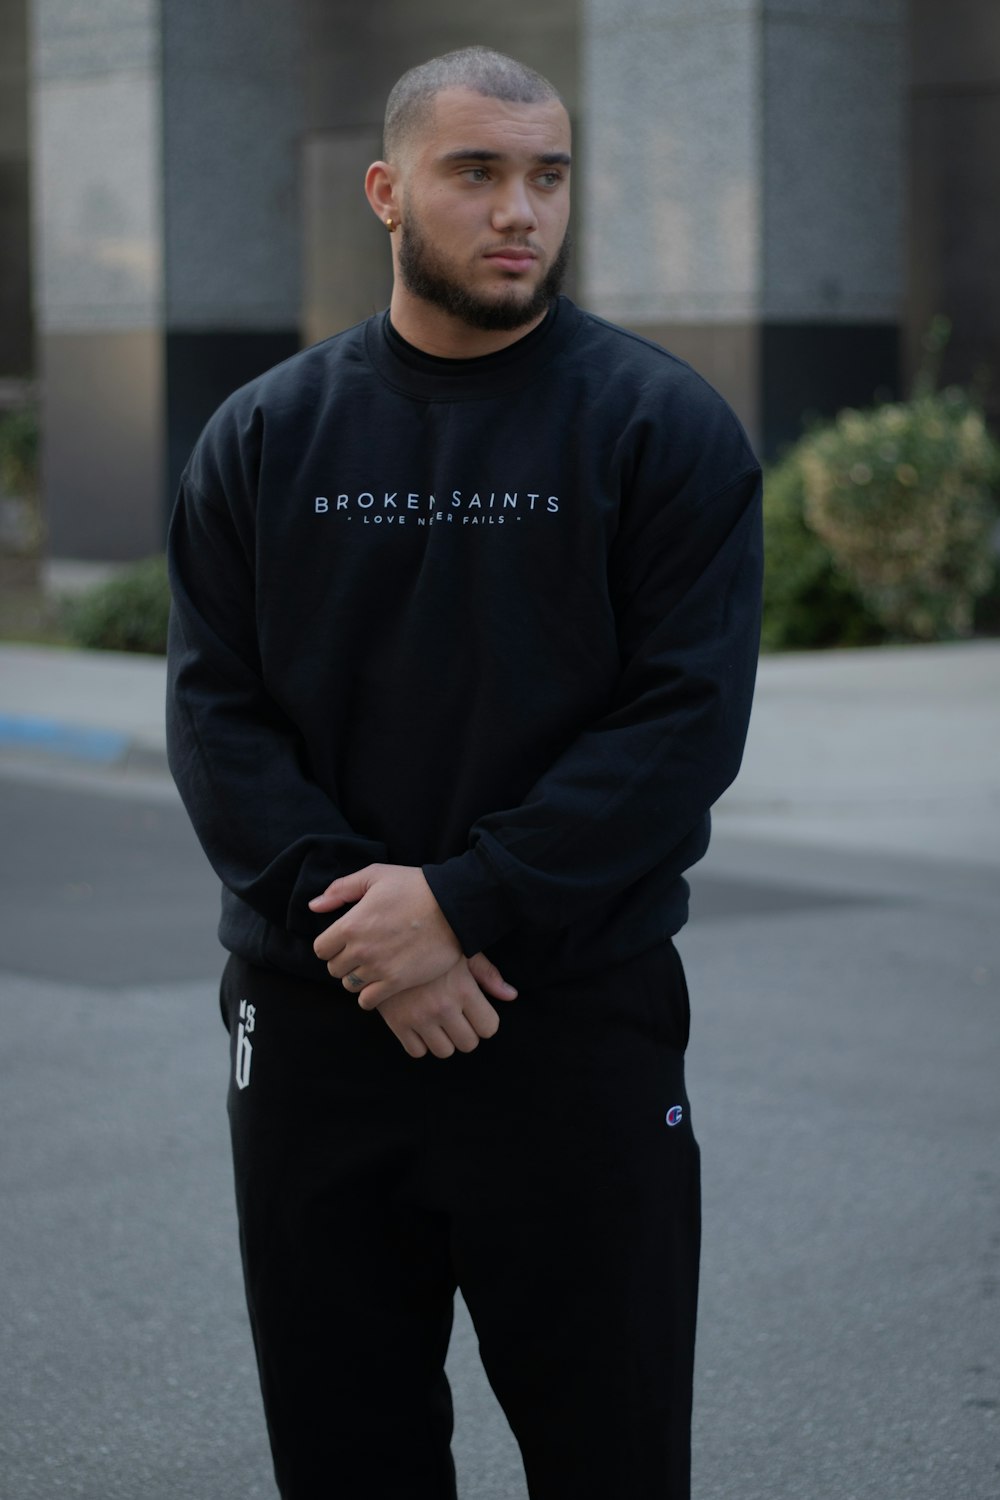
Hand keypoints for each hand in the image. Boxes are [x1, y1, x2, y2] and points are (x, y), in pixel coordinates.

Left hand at [309, 864, 461, 1006]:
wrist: (453, 906)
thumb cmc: (415, 886)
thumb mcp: (375, 875)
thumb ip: (341, 889)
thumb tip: (314, 906)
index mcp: (350, 924)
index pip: (320, 949)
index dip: (330, 945)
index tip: (344, 941)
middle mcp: (360, 949)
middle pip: (334, 969)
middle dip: (344, 962)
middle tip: (361, 954)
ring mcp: (378, 968)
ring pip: (350, 985)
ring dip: (357, 978)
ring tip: (372, 967)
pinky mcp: (397, 982)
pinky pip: (367, 1001)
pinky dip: (369, 995)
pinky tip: (380, 984)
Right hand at [373, 953, 517, 1058]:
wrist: (383, 940)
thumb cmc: (429, 943)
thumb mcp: (461, 952)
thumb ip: (487, 975)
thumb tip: (511, 995)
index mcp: (463, 988)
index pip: (489, 1027)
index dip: (485, 1022)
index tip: (477, 1013)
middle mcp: (443, 1007)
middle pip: (468, 1044)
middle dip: (466, 1033)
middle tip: (458, 1019)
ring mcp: (418, 1017)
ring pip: (444, 1051)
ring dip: (444, 1040)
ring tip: (439, 1022)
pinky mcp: (396, 1023)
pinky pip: (417, 1051)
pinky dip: (420, 1043)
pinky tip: (420, 1025)